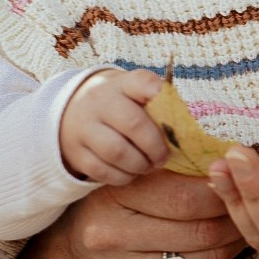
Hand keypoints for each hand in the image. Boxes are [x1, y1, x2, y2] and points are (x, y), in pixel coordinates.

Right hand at [15, 169, 244, 258]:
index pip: (185, 197)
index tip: (240, 181)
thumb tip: (230, 163)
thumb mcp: (135, 173)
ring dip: (233, 241)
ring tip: (246, 223)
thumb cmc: (119, 199)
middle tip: (252, 204)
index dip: (222, 191)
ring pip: (201, 257)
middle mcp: (113, 235)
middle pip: (197, 230)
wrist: (78, 246)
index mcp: (116, 195)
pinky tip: (227, 244)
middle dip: (234, 217)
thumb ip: (174, 166)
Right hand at [59, 68, 168, 184]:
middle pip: (133, 124)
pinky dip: (123, 176)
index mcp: (122, 85)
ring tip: (148, 165)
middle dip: (155, 146)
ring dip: (140, 164)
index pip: (142, 82)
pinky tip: (131, 172)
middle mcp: (100, 102)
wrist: (72, 113)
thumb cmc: (119, 107)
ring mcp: (84, 127)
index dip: (159, 95)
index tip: (172, 113)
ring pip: (117, 151)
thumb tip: (186, 132)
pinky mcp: (76, 152)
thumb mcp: (135, 95)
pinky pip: (103, 171)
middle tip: (164, 157)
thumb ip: (159, 108)